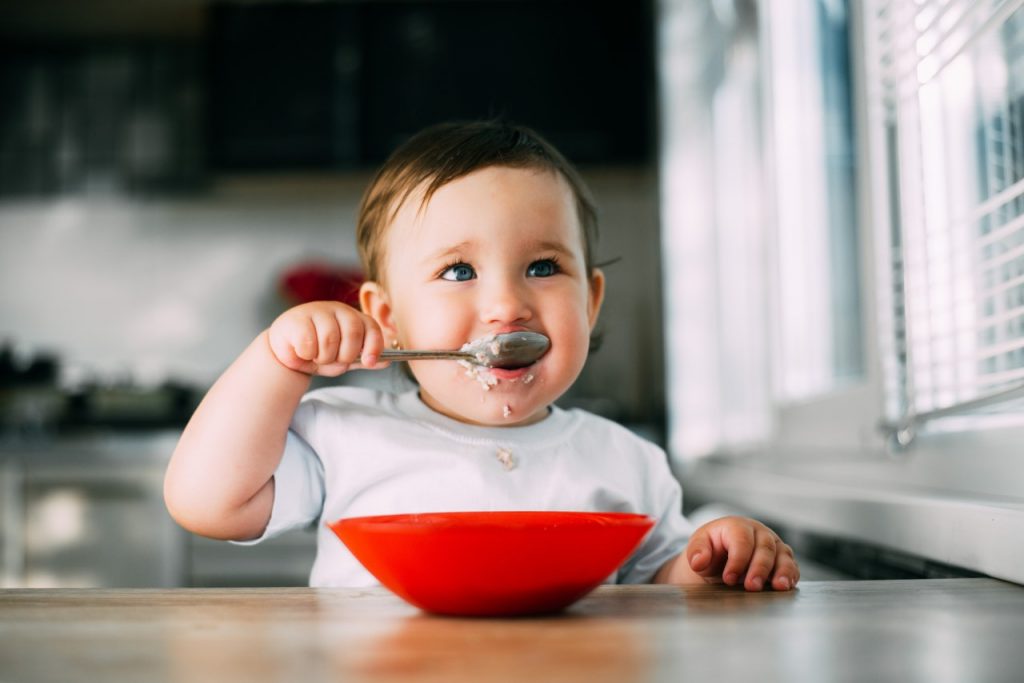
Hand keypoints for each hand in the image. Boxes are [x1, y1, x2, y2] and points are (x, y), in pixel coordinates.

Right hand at [267, 301, 385, 375]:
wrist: (288, 352)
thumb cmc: (319, 352)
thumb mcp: (344, 358)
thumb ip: (363, 359)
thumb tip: (386, 363)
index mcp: (354, 318)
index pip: (371, 327)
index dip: (373, 345)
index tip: (369, 362)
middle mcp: (338, 310)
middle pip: (352, 333)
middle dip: (345, 355)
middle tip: (333, 359)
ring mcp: (317, 311)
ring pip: (330, 339)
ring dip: (323, 357)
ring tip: (315, 356)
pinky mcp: (297, 319)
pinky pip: (309, 343)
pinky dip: (306, 355)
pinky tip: (301, 351)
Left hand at [685, 516, 799, 590]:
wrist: (722, 557)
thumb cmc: (712, 549)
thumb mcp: (698, 547)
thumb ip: (696, 552)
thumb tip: (698, 561)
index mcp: (737, 526)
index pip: (741, 540)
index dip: (737, 560)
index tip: (728, 578)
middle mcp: (758, 532)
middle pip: (764, 547)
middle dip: (759, 568)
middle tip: (751, 587)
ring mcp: (773, 544)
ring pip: (782, 554)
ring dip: (781, 571)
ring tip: (778, 586)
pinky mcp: (782, 558)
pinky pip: (791, 565)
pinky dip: (791, 575)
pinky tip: (786, 586)